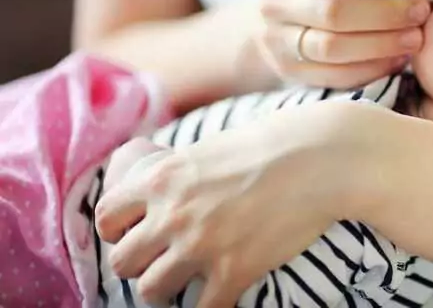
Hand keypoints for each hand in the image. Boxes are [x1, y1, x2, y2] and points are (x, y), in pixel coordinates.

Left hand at [96, 100, 375, 307]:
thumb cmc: (273, 144)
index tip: (137, 232)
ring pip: (150, 291)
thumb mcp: (211, 148)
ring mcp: (202, 244)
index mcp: (163, 177)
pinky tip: (224, 289)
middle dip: (141, 261)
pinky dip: (210, 303)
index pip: (106, 217)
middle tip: (164, 256)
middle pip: (122, 261)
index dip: (118, 229)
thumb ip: (179, 174)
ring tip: (190, 276)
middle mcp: (173, 213)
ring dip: (167, 286)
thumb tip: (163, 193)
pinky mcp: (235, 270)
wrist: (322, 157)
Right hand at [256, 0, 430, 86]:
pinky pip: (334, 76)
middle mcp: (274, 1)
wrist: (278, 22)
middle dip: (382, 13)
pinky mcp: (291, 71)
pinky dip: (371, 69)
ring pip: (332, 48)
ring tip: (416, 38)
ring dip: (381, 44)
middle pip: (330, 11)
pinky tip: (398, 60)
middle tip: (421, 9)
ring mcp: (278, 40)